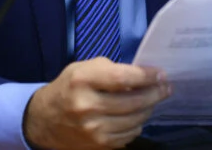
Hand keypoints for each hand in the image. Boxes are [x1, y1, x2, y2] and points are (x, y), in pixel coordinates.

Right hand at [23, 58, 170, 149]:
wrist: (45, 120)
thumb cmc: (68, 88)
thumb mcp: (82, 68)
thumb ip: (110, 69)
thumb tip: (142, 75)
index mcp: (82, 81)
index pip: (123, 78)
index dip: (146, 76)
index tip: (161, 74)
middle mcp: (87, 107)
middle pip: (133, 102)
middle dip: (155, 93)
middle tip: (166, 87)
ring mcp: (93, 130)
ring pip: (135, 120)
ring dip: (148, 109)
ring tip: (152, 100)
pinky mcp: (98, 145)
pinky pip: (129, 135)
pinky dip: (137, 124)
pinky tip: (137, 115)